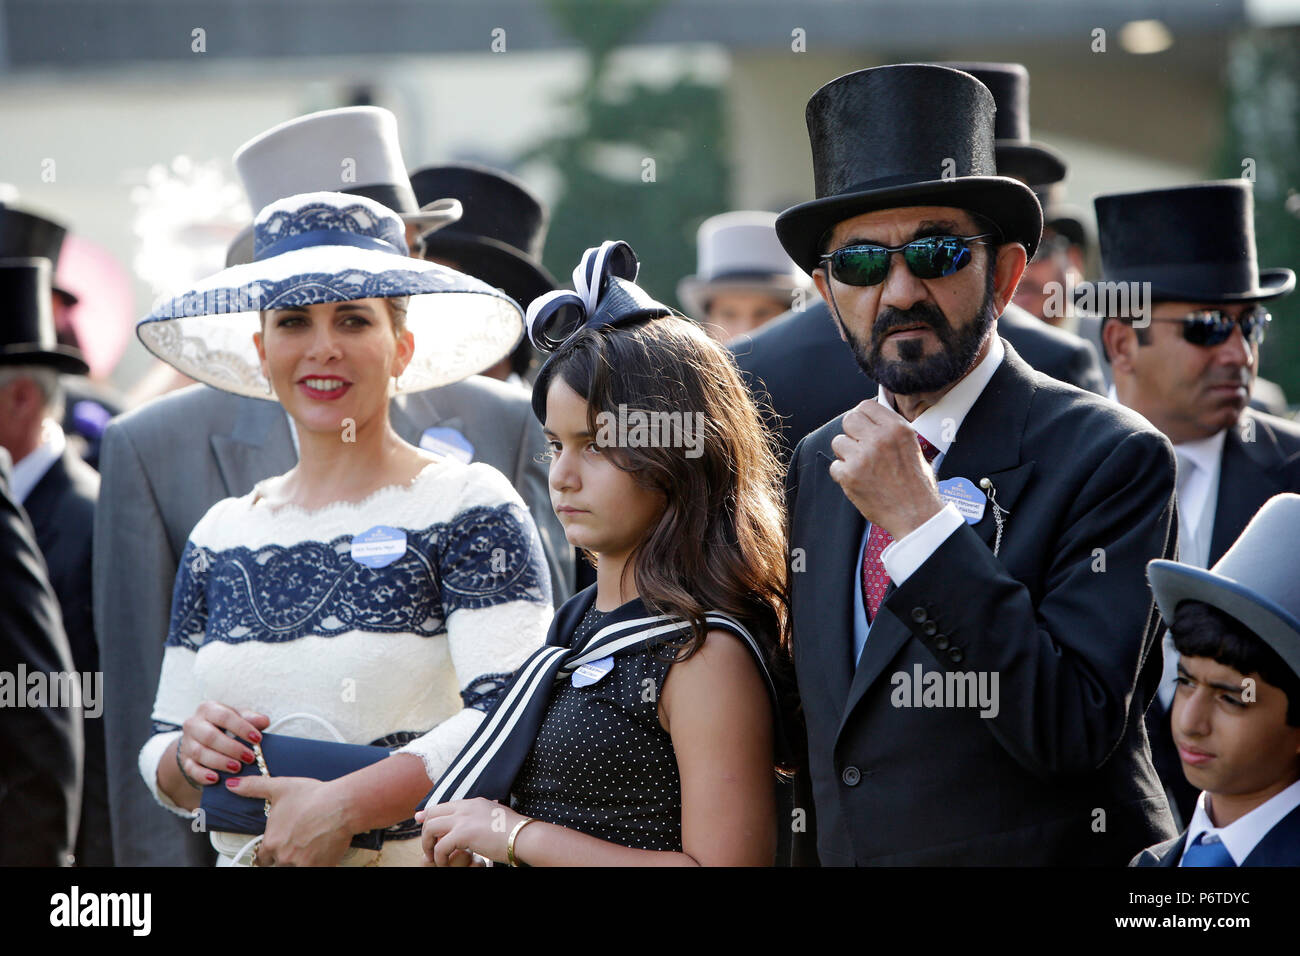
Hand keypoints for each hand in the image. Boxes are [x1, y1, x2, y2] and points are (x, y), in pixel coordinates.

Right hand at [178, 701, 269, 786]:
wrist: (200, 739)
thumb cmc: (224, 726)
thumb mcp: (237, 717)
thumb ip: (250, 718)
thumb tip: (264, 721)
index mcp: (208, 709)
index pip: (225, 716)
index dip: (242, 728)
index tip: (257, 739)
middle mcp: (194, 724)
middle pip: (210, 736)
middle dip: (232, 748)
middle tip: (250, 757)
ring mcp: (187, 743)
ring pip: (200, 753)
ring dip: (220, 762)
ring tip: (237, 768)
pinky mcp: (184, 761)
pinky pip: (191, 769)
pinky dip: (203, 775)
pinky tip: (216, 779)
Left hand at [231, 776, 352, 866]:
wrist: (341, 805)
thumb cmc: (313, 797)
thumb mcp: (280, 788)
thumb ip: (253, 787)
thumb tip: (232, 785)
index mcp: (271, 842)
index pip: (261, 858)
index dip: (268, 852)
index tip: (277, 847)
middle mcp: (284, 857)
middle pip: (279, 864)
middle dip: (286, 855)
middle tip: (298, 843)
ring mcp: (302, 864)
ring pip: (294, 867)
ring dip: (300, 860)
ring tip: (310, 846)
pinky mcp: (320, 867)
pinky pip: (313, 868)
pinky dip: (316, 862)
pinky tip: (322, 852)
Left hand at [415, 798, 523, 865]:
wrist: (522, 836)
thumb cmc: (513, 831)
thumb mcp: (495, 816)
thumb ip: (482, 816)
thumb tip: (479, 823)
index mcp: (473, 802)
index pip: (444, 804)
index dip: (429, 813)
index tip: (420, 818)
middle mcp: (465, 807)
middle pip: (433, 813)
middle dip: (425, 829)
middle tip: (427, 845)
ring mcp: (463, 819)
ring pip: (431, 827)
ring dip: (428, 844)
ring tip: (434, 856)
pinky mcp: (464, 833)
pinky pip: (440, 846)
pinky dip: (439, 857)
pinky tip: (445, 863)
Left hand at [828, 400, 943, 538]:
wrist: (916, 514)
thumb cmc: (917, 485)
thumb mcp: (913, 446)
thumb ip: (891, 431)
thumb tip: (871, 420)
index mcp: (897, 428)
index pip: (867, 406)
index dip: (863, 417)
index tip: (864, 427)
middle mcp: (879, 439)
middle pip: (849, 419)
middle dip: (852, 432)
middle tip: (860, 446)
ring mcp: (862, 457)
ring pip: (838, 442)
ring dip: (846, 454)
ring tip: (861, 466)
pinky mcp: (850, 475)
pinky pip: (835, 466)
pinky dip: (843, 474)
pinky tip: (859, 480)